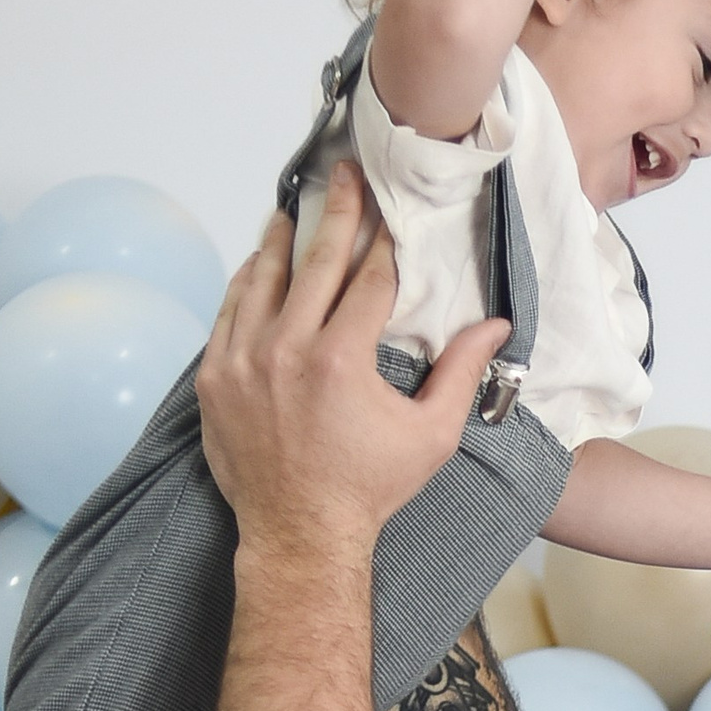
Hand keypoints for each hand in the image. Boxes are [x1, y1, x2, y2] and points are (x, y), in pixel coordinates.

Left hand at [196, 165, 510, 561]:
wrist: (300, 536)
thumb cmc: (369, 490)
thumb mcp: (429, 436)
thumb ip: (460, 373)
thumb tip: (496, 326)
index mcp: (340, 360)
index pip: (368, 278)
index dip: (385, 239)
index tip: (391, 208)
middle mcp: (286, 351)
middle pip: (316, 262)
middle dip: (337, 212)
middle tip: (344, 174)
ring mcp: (243, 362)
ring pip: (263, 279)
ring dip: (282, 240)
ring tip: (292, 210)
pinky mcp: (215, 379)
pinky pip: (229, 313)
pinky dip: (246, 283)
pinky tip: (258, 265)